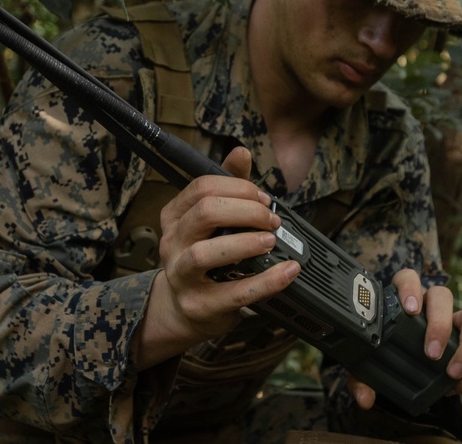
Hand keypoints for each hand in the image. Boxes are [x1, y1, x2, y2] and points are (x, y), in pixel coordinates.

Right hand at [133, 146, 300, 367]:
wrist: (185, 310)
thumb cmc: (204, 258)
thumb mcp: (212, 222)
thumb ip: (228, 187)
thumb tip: (241, 151)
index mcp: (175, 217)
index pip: (201, 188)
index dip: (238, 187)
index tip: (263, 198)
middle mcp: (173, 244)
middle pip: (205, 213)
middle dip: (245, 210)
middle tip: (271, 219)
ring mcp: (182, 276)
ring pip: (206, 253)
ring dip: (245, 242)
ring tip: (271, 240)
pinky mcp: (200, 305)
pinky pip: (235, 293)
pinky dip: (266, 281)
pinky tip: (288, 271)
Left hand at [347, 268, 461, 409]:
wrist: (402, 368)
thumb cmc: (383, 355)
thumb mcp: (366, 366)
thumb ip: (360, 378)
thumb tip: (364, 398)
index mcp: (404, 300)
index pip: (408, 278)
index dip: (411, 288)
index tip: (411, 309)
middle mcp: (431, 306)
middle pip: (443, 296)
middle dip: (440, 324)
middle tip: (430, 353)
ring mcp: (455, 323)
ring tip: (452, 372)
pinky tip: (455, 387)